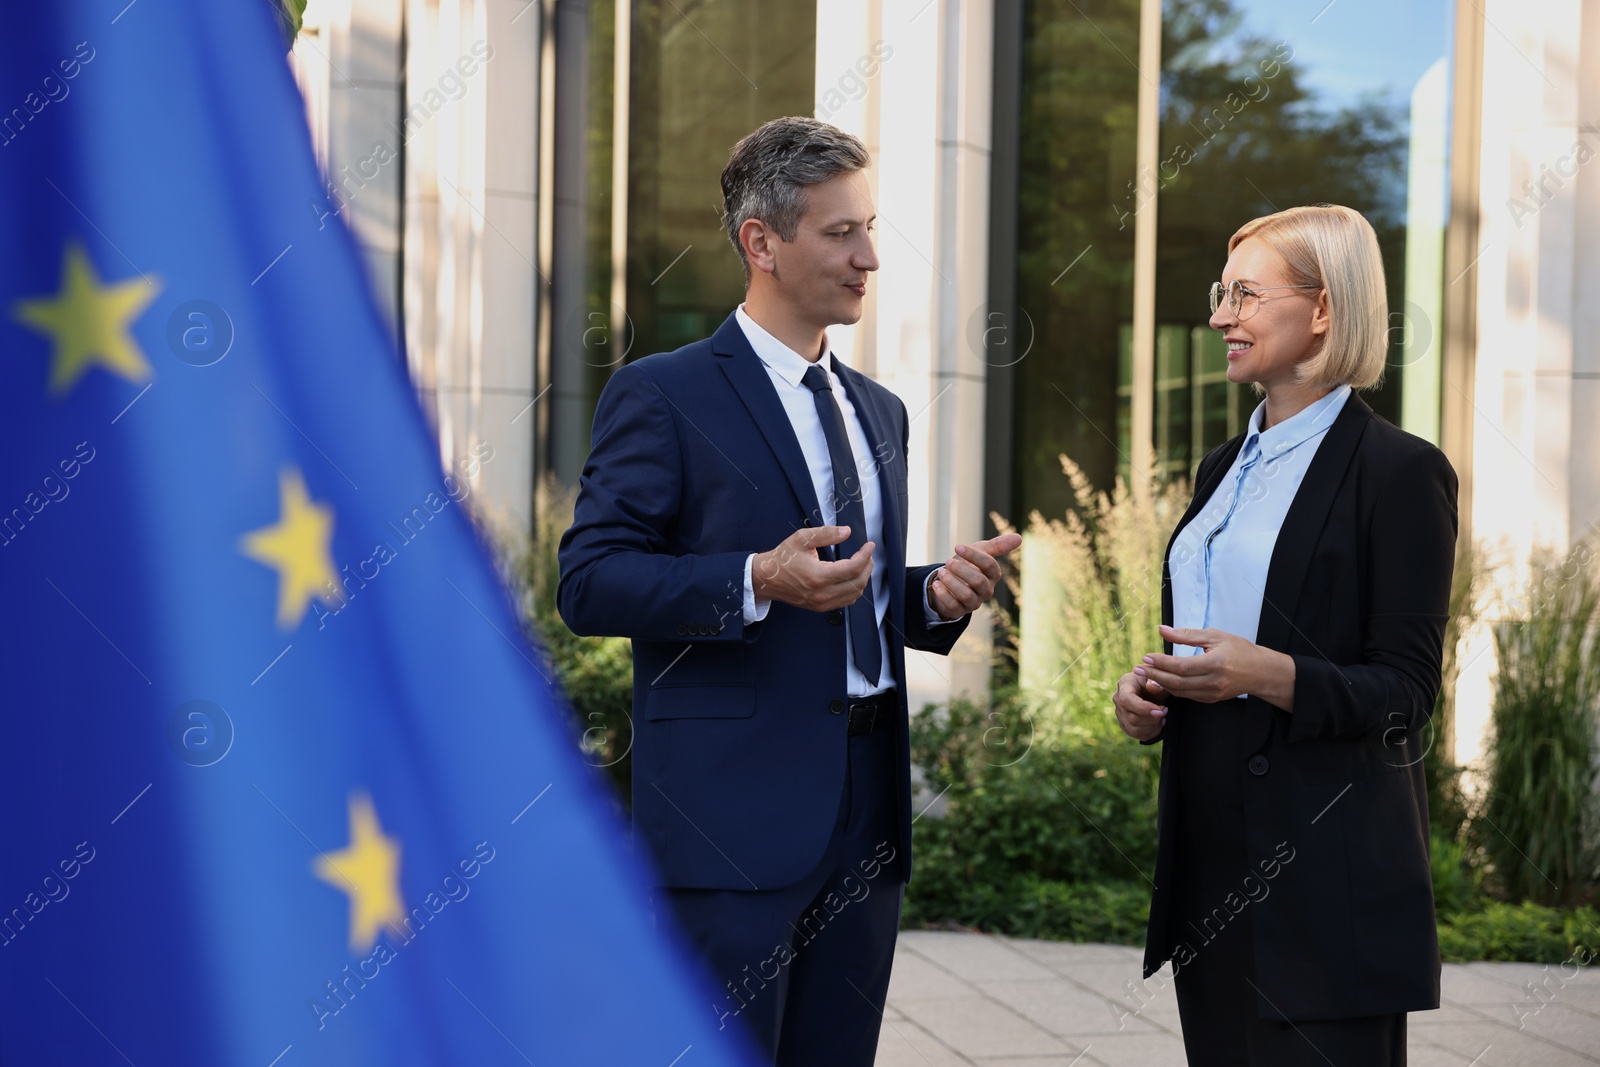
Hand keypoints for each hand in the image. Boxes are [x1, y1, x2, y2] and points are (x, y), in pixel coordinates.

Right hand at [752, 525, 874, 612]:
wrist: (766, 579)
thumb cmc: (782, 558)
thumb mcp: (802, 539)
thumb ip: (826, 533)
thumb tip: (847, 532)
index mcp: (818, 576)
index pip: (853, 568)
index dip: (865, 555)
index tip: (869, 545)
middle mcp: (822, 593)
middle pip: (858, 583)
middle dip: (867, 566)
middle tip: (867, 554)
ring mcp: (822, 603)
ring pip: (855, 594)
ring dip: (863, 578)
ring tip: (862, 564)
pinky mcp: (820, 607)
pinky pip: (846, 601)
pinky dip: (854, 589)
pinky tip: (852, 577)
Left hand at [929, 533, 1022, 619]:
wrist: (951, 581)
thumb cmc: (969, 564)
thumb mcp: (981, 551)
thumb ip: (998, 545)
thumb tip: (1019, 537)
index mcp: (993, 575)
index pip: (989, 565)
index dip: (973, 555)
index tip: (957, 546)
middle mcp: (986, 590)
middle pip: (978, 581)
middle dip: (961, 570)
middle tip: (948, 562)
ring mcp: (974, 602)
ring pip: (966, 595)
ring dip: (951, 582)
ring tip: (941, 572)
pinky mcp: (960, 611)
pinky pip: (953, 606)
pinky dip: (943, 594)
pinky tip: (936, 583)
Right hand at [1113, 670, 1168, 740]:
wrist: (1153, 689)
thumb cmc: (1155, 681)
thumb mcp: (1158, 677)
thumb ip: (1156, 681)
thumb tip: (1152, 687)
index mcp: (1124, 685)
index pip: (1127, 700)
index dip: (1144, 709)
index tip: (1161, 710)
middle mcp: (1118, 700)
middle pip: (1132, 718)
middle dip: (1153, 719)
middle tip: (1165, 711)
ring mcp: (1120, 714)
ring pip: (1135, 730)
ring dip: (1153, 727)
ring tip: (1163, 717)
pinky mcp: (1125, 725)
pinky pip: (1138, 735)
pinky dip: (1152, 733)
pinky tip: (1158, 724)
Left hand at [1136, 625, 1295, 709]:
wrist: (1260, 671)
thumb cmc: (1239, 649)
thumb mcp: (1214, 636)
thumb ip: (1186, 634)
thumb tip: (1162, 630)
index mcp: (1216, 663)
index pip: (1182, 666)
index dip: (1161, 663)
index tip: (1146, 657)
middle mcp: (1214, 681)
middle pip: (1178, 682)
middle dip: (1155, 675)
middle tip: (1138, 668)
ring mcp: (1213, 693)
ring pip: (1181, 692)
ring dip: (1161, 683)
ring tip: (1145, 674)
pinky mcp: (1212, 700)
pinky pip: (1187, 696)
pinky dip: (1172, 689)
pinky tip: (1161, 680)